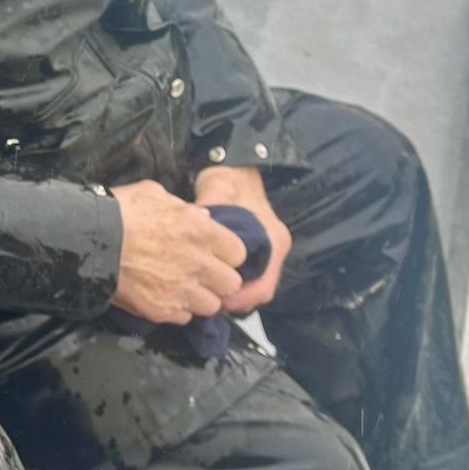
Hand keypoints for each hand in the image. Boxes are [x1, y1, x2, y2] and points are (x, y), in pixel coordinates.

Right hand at [109, 179, 246, 324]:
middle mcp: (199, 263)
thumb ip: (184, 208)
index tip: (217, 253)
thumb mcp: (155, 194)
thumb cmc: (122, 211)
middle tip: (204, 274)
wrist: (91, 241)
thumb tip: (200, 217)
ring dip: (201, 298)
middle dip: (220, 279)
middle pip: (231, 283)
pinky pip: (185, 318)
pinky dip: (179, 310)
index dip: (227, 253)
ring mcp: (182, 290)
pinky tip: (166, 297)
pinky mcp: (164, 311)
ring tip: (186, 289)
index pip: (239, 252)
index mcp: (202, 231)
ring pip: (212, 306)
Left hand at [192, 165, 291, 313]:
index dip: (240, 296)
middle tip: (209, 303)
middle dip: (236, 300)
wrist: (238, 166)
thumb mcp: (218, 190)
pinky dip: (235, 286)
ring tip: (208, 296)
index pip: (263, 282)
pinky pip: (250, 278)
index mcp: (273, 237)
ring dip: (235, 296)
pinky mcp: (259, 252)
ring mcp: (269, 251)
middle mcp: (275, 248)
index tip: (218, 299)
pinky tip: (212, 284)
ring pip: (255, 287)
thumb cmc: (229, 178)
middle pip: (260, 289)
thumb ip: (208, 211)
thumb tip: (192, 231)